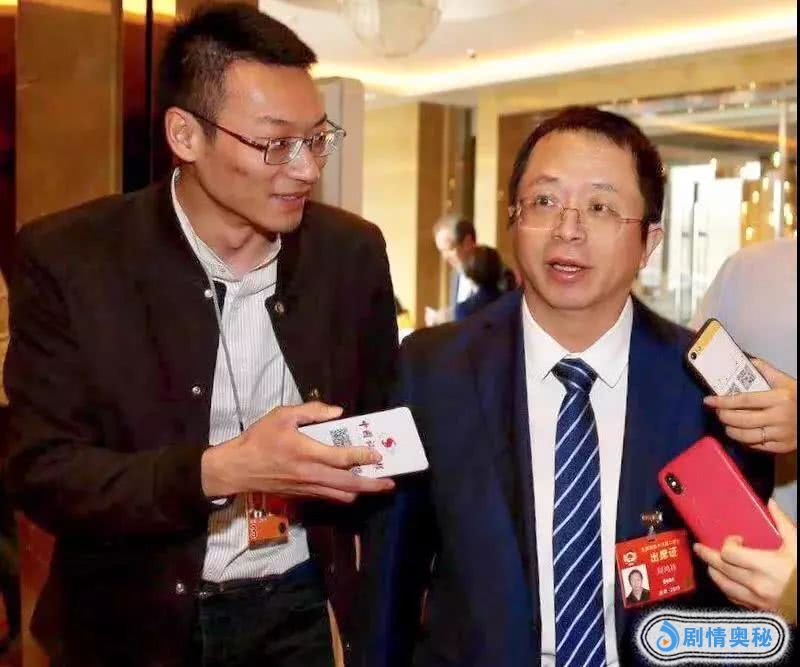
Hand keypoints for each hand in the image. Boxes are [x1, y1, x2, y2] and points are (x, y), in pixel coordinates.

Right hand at [201, 402, 394, 502]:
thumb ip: (312, 411)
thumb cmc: (259, 439)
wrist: (237, 469)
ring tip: (375, 485)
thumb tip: (337, 412)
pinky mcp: (302, 495)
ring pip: (341, 495)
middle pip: (350, 484)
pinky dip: (343, 493)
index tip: (379, 455)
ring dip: (360, 491)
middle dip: (372, 484)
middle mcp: (311, 474)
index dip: (364, 457)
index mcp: (307, 452)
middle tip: (389, 482)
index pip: (343, 458)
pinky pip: (329, 497)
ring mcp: (308, 488)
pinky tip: (350, 486)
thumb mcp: (282, 415)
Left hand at [693, 499, 796, 610]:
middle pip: (720, 568)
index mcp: (765, 566)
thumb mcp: (797, 544)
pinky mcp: (757, 610)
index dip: (728, 543)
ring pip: (722, 585)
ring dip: (713, 572)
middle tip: (699, 547)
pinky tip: (725, 579)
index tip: (735, 539)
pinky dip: (725, 587)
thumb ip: (783, 523)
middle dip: (707, 555)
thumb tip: (771, 503)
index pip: (730, 554)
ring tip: (709, 563)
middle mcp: (756, 585)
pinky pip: (733, 598)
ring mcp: (755, 600)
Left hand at [704, 358, 796, 453]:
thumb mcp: (787, 382)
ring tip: (726, 423)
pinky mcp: (782, 447)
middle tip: (717, 412)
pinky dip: (744, 440)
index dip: (723, 401)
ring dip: (730, 430)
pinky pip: (756, 446)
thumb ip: (767, 371)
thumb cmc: (799, 398)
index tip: (708, 400)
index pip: (744, 400)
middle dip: (724, 416)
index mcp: (779, 398)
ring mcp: (781, 434)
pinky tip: (739, 433)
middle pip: (742, 420)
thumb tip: (747, 360)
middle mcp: (779, 417)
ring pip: (746, 436)